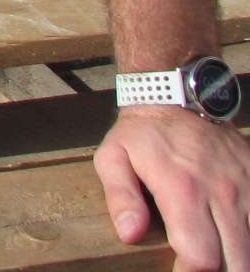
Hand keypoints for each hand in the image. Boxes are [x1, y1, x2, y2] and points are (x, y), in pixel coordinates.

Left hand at [97, 108, 249, 268]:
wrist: (179, 97)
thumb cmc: (143, 133)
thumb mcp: (114, 156)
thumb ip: (120, 197)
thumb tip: (129, 234)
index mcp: (183, 191)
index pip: (201, 257)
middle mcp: (222, 195)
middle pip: (236, 262)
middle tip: (198, 266)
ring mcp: (246, 191)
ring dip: (238, 259)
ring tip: (218, 257)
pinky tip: (235, 240)